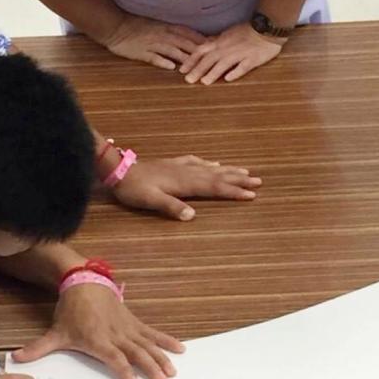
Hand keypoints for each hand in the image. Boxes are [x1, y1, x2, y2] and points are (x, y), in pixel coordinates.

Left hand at [11, 285, 182, 378]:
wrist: (84, 283)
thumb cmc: (70, 311)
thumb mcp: (55, 332)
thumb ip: (38, 348)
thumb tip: (14, 359)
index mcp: (98, 339)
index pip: (113, 357)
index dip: (123, 370)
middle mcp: (116, 334)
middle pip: (136, 352)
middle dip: (150, 366)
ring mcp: (127, 328)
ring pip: (147, 344)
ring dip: (161, 357)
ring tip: (173, 371)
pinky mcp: (134, 322)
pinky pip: (153, 332)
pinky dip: (167, 340)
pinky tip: (180, 349)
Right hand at [101, 14, 206, 70]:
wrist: (116, 26)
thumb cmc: (136, 26)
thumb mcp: (156, 26)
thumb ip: (171, 33)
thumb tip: (187, 40)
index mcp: (166, 27)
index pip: (188, 33)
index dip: (201, 40)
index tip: (214, 46)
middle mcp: (162, 35)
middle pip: (183, 43)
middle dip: (197, 51)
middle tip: (211, 59)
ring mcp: (152, 43)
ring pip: (171, 50)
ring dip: (183, 58)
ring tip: (195, 67)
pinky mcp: (141, 52)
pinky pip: (153, 57)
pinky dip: (162, 61)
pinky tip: (171, 68)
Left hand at [113, 154, 260, 220]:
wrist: (120, 170)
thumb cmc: (134, 189)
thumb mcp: (151, 201)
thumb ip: (171, 207)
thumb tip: (192, 216)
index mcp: (185, 183)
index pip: (214, 188)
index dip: (233, 191)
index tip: (252, 194)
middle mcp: (187, 173)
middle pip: (218, 176)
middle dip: (239, 179)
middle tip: (258, 181)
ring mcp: (181, 166)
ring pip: (211, 168)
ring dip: (229, 170)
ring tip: (246, 171)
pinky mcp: (174, 163)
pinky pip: (197, 162)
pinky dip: (209, 163)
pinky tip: (215, 163)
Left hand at [178, 21, 284, 84]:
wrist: (267, 27)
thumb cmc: (248, 31)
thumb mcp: (229, 33)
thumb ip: (217, 40)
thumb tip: (205, 44)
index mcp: (220, 41)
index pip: (201, 51)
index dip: (191, 60)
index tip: (182, 70)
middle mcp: (227, 48)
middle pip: (210, 59)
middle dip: (198, 69)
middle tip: (188, 80)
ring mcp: (240, 53)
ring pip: (224, 63)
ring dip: (213, 72)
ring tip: (205, 82)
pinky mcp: (252, 59)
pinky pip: (243, 66)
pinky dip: (235, 72)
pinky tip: (228, 79)